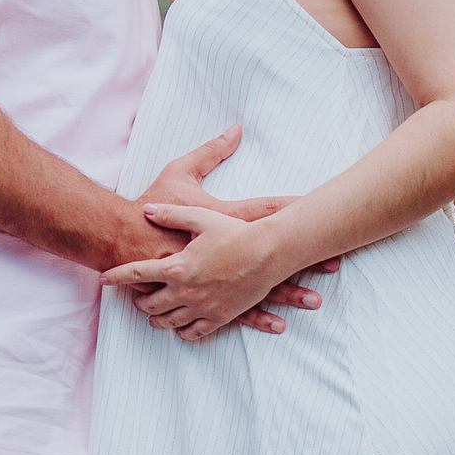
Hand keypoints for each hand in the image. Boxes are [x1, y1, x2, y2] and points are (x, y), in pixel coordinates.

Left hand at [102, 201, 289, 341]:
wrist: (267, 253)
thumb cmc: (234, 232)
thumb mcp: (200, 216)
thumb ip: (169, 214)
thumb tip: (146, 209)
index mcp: (176, 266)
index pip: (135, 274)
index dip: (115, 276)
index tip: (102, 279)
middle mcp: (184, 291)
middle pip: (149, 304)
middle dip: (138, 301)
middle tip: (135, 297)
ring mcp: (201, 307)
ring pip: (168, 322)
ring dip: (156, 319)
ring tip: (153, 315)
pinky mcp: (219, 318)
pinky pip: (194, 333)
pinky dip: (183, 332)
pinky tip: (180, 327)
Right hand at [141, 128, 322, 330]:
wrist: (120, 239)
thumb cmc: (151, 207)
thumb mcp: (180, 172)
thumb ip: (209, 151)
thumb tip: (235, 129)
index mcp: (221, 220)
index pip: (264, 212)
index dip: (291, 209)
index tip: (318, 211)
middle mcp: (222, 253)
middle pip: (270, 257)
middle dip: (303, 261)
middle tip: (334, 265)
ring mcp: (213, 278)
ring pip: (257, 291)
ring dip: (287, 295)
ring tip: (315, 300)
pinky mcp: (201, 295)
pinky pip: (233, 312)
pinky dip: (256, 319)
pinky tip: (278, 325)